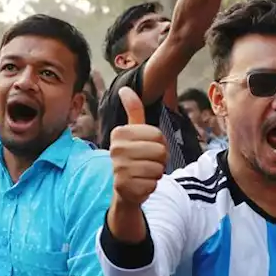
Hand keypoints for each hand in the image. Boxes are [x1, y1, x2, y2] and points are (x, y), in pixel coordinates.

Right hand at [109, 87, 167, 207]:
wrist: (124, 187)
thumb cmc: (133, 156)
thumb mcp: (134, 132)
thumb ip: (133, 110)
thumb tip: (125, 88)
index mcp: (119, 132)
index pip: (158, 134)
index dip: (160, 143)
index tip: (148, 147)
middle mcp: (115, 149)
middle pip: (160, 151)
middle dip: (160, 159)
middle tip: (148, 162)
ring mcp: (119, 169)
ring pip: (158, 169)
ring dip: (156, 173)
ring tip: (144, 173)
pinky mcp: (125, 187)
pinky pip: (153, 184)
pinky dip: (151, 185)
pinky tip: (141, 184)